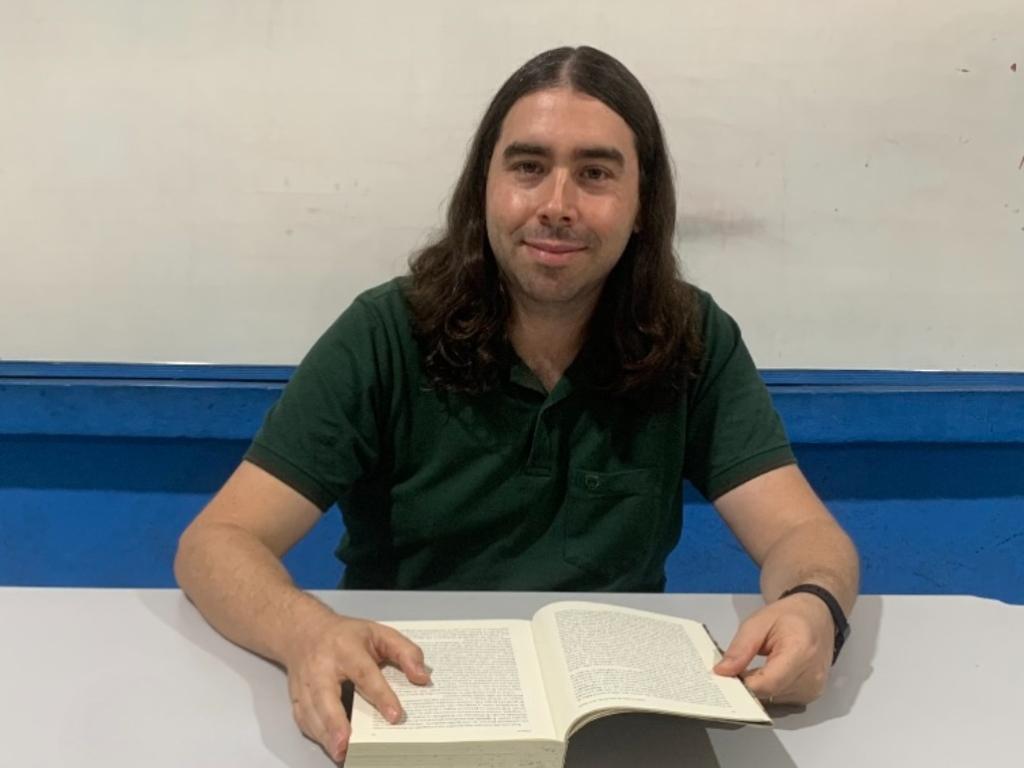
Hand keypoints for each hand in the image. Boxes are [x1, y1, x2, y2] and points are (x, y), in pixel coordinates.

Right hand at [281, 611, 430, 762]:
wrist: (304, 632)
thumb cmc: (347, 635)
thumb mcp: (380, 633)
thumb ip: (405, 652)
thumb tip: (422, 677)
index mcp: (346, 648)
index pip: (364, 674)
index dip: (380, 695)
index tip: (394, 716)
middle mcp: (322, 666)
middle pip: (326, 696)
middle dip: (335, 722)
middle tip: (347, 744)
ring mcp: (305, 683)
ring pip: (311, 711)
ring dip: (324, 734)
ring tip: (340, 752)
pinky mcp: (296, 697)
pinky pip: (303, 719)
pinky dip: (315, 734)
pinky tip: (329, 744)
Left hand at [712, 593, 833, 704]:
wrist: (817, 617)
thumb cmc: (789, 616)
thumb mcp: (757, 622)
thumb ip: (740, 648)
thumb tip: (722, 672)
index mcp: (800, 651)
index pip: (768, 683)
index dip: (743, 685)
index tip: (724, 677)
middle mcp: (812, 676)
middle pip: (769, 694)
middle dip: (746, 686)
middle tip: (733, 670)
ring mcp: (813, 689)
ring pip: (772, 700)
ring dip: (757, 688)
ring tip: (751, 668)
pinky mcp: (810, 696)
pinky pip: (780, 700)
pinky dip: (768, 690)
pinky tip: (764, 674)